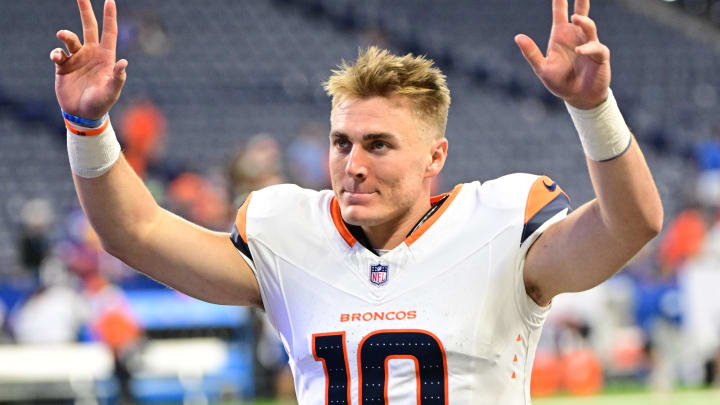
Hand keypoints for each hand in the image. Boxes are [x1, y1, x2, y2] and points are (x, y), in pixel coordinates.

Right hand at [51, 0, 126, 119]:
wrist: (82, 115)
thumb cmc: (101, 104)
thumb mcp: (111, 92)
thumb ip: (117, 78)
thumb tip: (124, 63)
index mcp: (106, 57)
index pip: (109, 33)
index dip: (110, 17)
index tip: (110, 1)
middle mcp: (91, 54)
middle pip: (89, 27)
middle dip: (85, 11)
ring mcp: (77, 59)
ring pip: (70, 39)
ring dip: (66, 35)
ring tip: (62, 35)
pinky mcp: (63, 66)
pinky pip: (58, 53)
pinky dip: (56, 53)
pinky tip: (57, 57)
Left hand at [514, 0, 609, 109]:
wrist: (578, 98)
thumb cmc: (560, 83)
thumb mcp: (542, 68)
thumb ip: (531, 53)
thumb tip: (518, 36)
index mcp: (561, 35)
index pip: (560, 13)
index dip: (559, 1)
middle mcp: (576, 36)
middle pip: (580, 12)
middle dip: (581, 0)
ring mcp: (590, 44)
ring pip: (589, 27)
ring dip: (583, 22)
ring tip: (575, 19)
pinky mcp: (599, 56)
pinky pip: (596, 48)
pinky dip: (588, 48)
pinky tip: (579, 51)